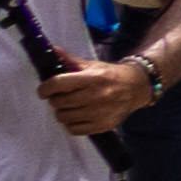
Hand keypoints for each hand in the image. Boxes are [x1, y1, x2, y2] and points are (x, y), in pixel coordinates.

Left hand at [38, 56, 155, 137]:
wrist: (137, 87)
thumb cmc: (110, 75)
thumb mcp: (92, 65)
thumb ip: (70, 60)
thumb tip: (51, 50)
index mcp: (93, 78)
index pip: (59, 83)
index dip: (45, 88)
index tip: (43, 90)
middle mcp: (97, 95)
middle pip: (59, 102)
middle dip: (55, 100)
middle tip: (60, 97)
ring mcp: (100, 112)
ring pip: (64, 117)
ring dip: (62, 112)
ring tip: (68, 107)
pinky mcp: (103, 125)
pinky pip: (75, 130)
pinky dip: (71, 124)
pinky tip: (77, 117)